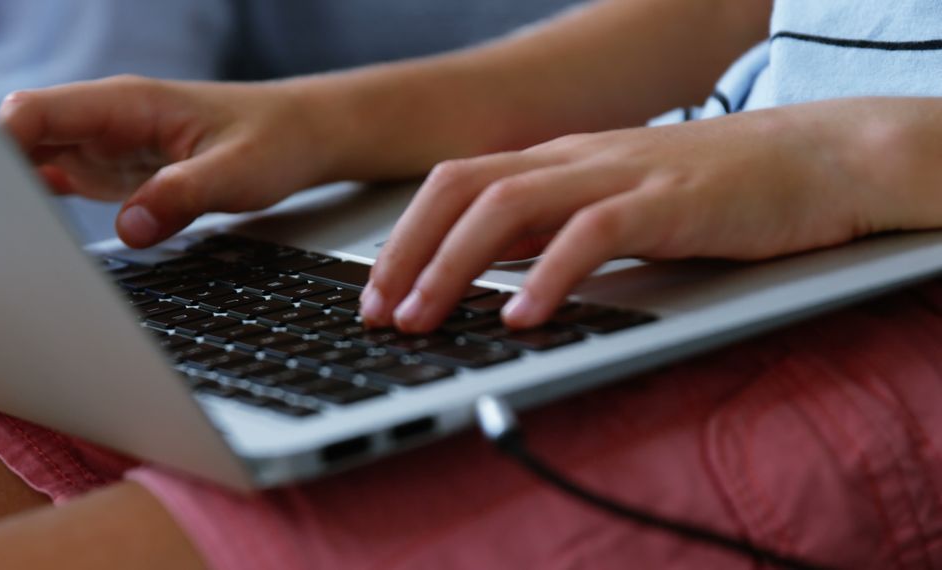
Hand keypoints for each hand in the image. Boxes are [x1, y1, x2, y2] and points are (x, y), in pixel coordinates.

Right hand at [0, 75, 337, 247]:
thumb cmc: (274, 140)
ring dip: (14, 193)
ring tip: (0, 240)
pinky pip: (63, 182)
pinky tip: (33, 236)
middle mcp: (107, 121)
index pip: (37, 111)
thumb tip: (130, 228)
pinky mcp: (118, 172)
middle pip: (24, 137)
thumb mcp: (237, 172)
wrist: (301, 136)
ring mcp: (108, 146)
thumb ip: (183, 195)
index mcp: (127, 103)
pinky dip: (42, 204)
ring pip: (37, 161)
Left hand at [361, 98, 941, 332]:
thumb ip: (555, 230)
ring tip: (424, 319)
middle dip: (408, 252)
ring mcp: (619, 174)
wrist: (814, 158)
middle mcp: (575, 159)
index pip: (458, 185)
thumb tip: (494, 271)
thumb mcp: (616, 206)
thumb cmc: (713, 190)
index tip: (376, 295)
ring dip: (454, 266)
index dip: (406, 237)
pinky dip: (547, 274)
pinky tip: (521, 317)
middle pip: (463, 189)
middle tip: (378, 314)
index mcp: (558, 162)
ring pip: (510, 205)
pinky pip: (591, 233)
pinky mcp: (667, 201)